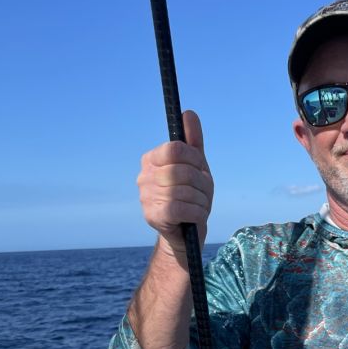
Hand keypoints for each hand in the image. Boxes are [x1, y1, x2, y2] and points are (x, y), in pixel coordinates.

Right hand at [137, 110, 212, 258]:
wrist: (184, 234)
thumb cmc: (190, 196)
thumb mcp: (196, 167)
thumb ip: (192, 142)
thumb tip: (188, 113)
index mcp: (151, 160)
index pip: (175, 149)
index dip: (195, 160)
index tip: (200, 169)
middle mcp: (144, 177)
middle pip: (183, 170)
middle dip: (201, 183)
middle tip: (203, 192)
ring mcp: (146, 197)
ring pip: (185, 191)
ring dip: (201, 200)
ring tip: (200, 205)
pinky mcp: (153, 216)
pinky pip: (183, 208)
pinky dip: (197, 212)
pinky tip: (197, 216)